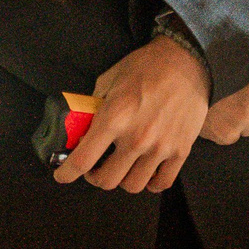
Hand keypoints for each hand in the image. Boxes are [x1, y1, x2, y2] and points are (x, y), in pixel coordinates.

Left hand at [55, 34, 209, 192]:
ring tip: (119, 168)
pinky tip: (143, 172)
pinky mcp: (181, 151)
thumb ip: (93, 106)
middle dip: (94, 177)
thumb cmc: (144, 67)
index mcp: (113, 119)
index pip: (83, 160)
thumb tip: (81, 126)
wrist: (186, 63)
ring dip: (121, 180)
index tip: (62, 176)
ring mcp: (161, 148)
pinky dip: (149, 183)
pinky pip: (162, 183)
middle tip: (93, 167)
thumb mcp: (108, 80)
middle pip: (107, 180)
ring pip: (133, 186)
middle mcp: (136, 139)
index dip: (66, 173)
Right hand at [199, 62, 248, 145]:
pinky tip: (210, 112)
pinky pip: (233, 136)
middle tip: (231, 93)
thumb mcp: (241, 58)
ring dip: (240, 118)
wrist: (171, 67)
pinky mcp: (225, 132)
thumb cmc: (206, 60)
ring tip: (218, 102)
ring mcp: (241, 115)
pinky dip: (223, 128)